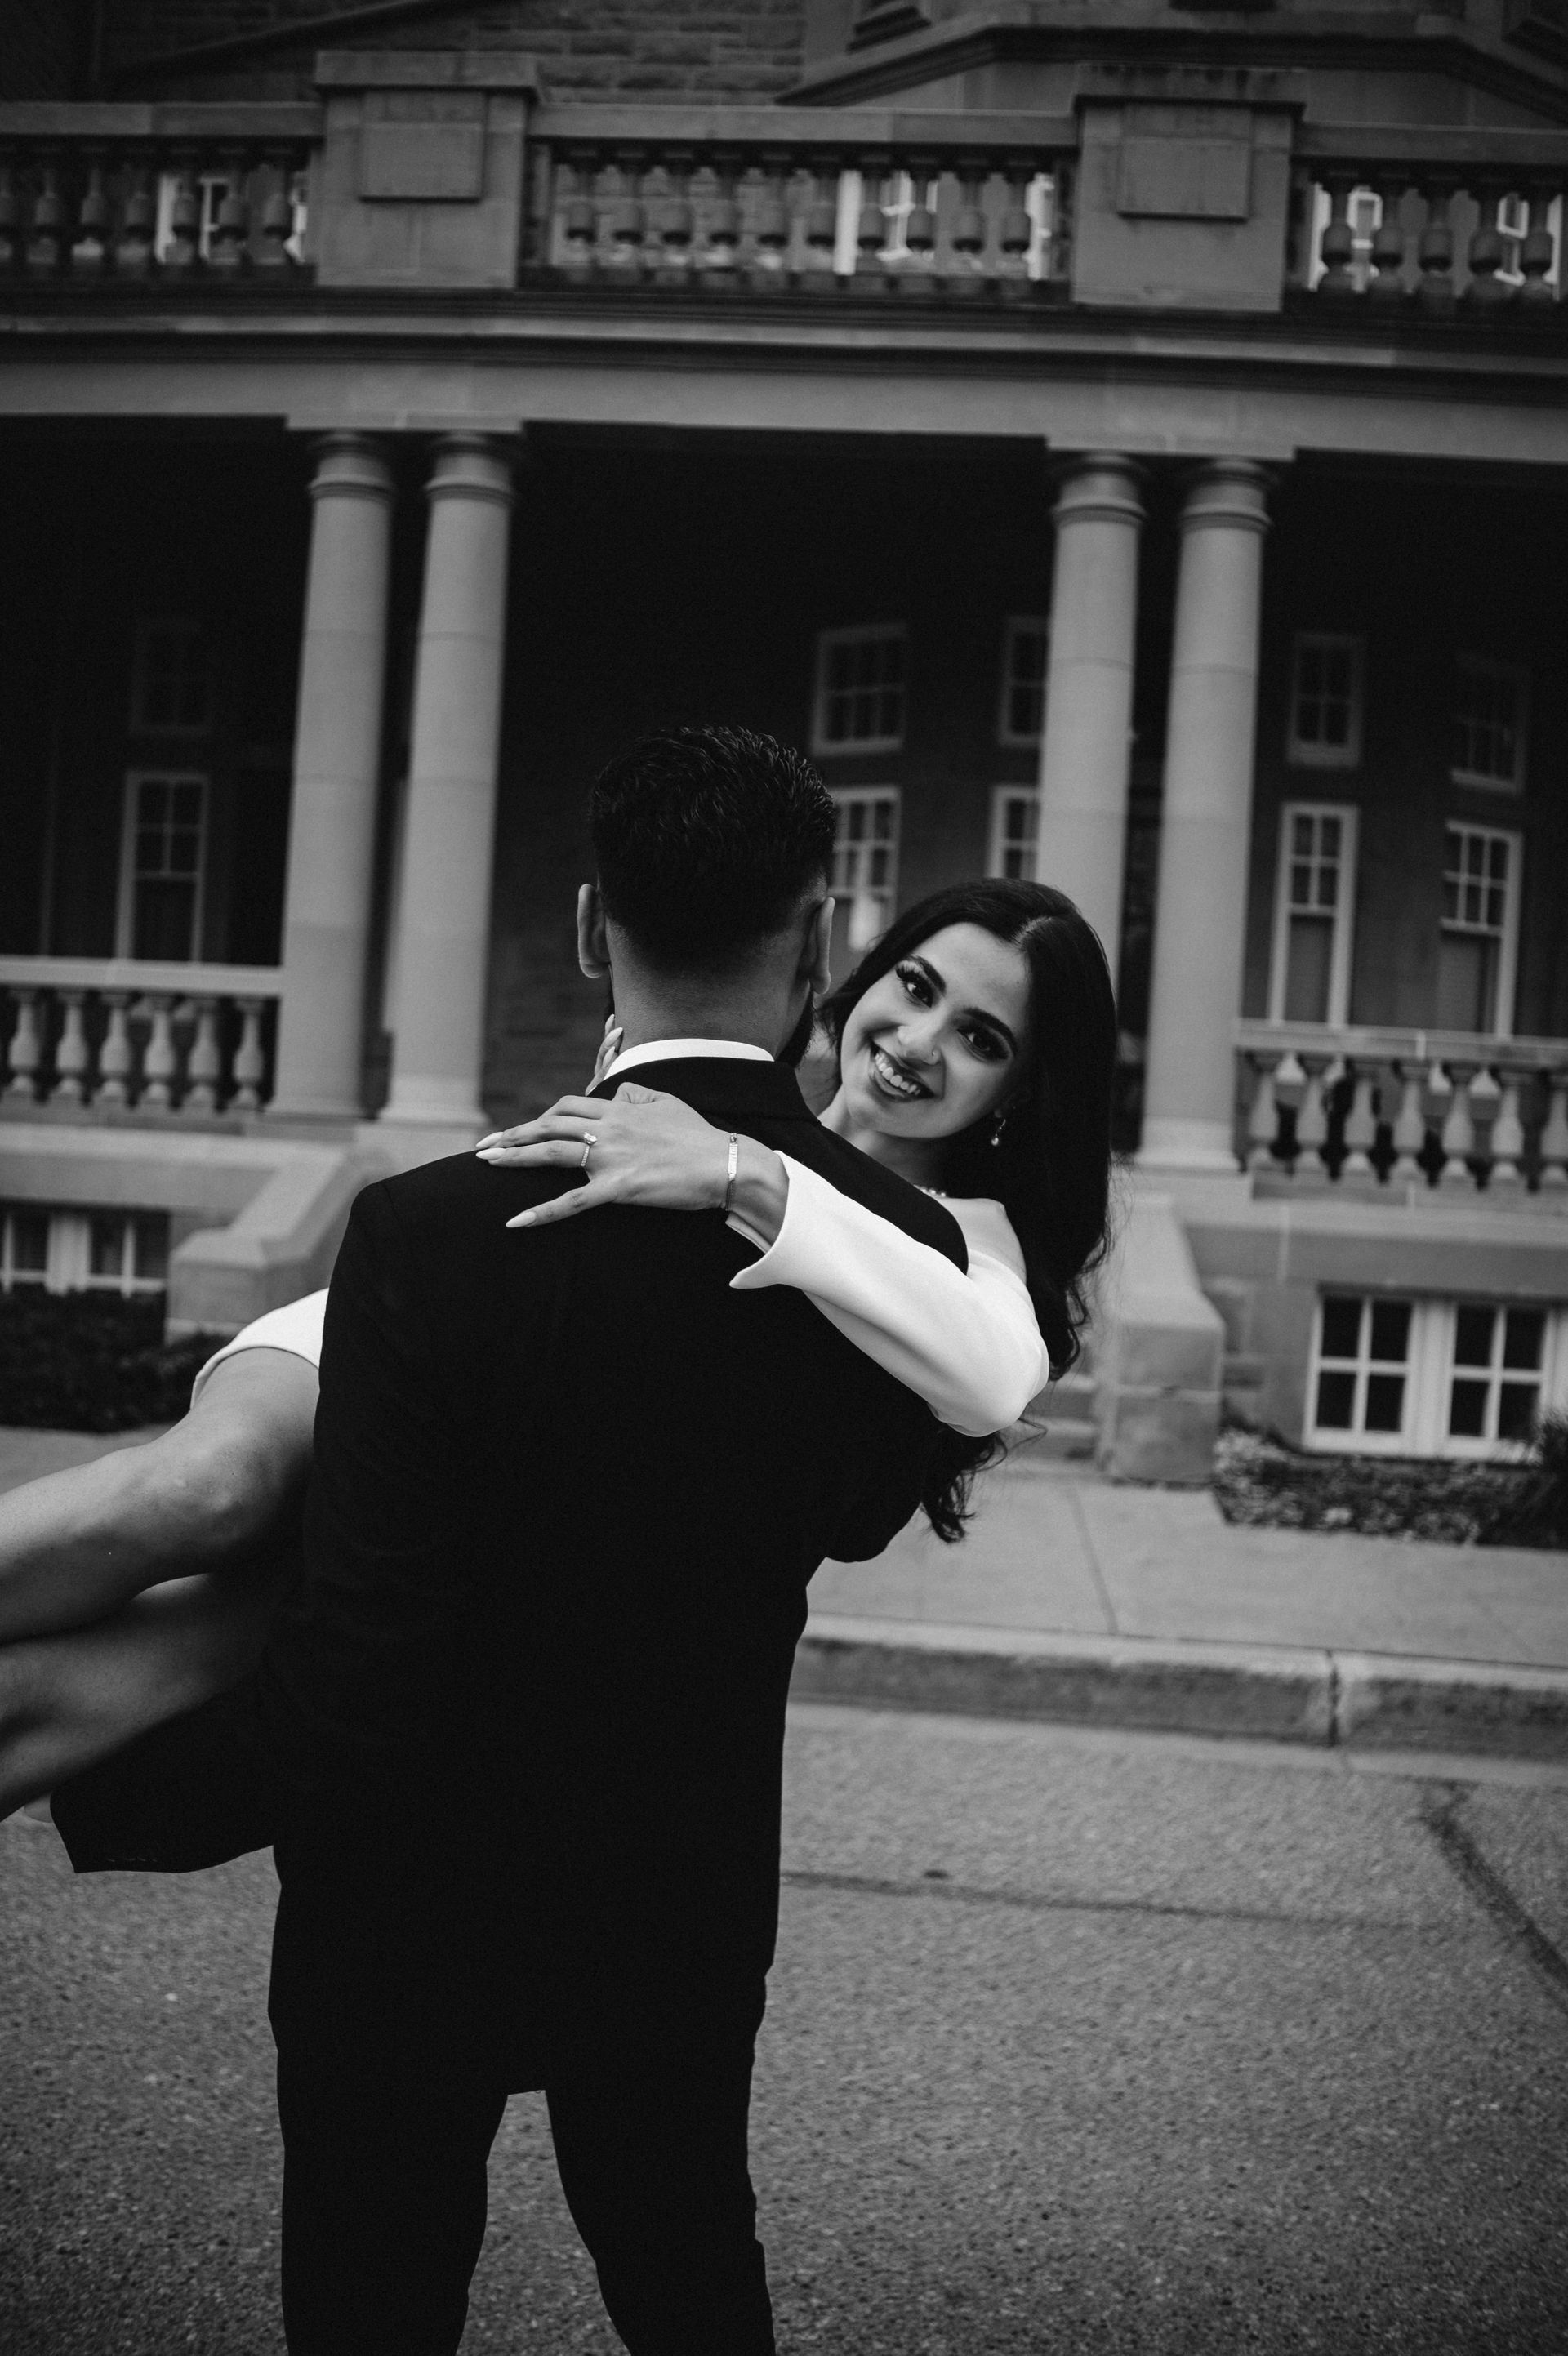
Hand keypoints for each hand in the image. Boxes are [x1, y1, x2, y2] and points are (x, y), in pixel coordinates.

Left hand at [476, 1087, 733, 1229]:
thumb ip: (639, 1096)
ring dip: (514, 1156)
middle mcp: (610, 1128)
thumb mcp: (669, 1104)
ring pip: (552, 1151)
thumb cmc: (700, 1138)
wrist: (726, 1164)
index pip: (569, 1105)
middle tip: (485, 1146)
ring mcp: (611, 1158)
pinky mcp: (619, 1188)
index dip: (542, 1115)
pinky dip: (541, 1212)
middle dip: (513, 1133)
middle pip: (550, 1124)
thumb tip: (619, 1095)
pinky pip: (571, 1201)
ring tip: (486, 1163)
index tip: (525, 1128)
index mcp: (620, 1109)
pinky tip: (515, 1221)